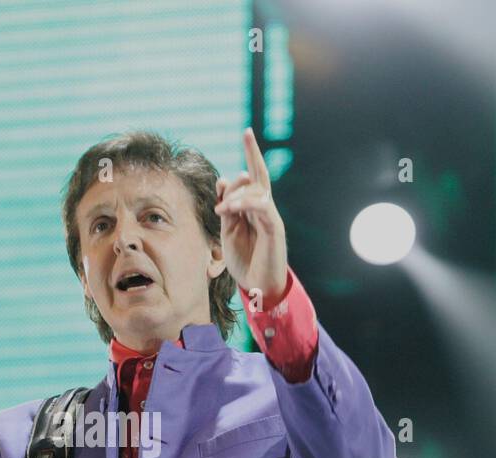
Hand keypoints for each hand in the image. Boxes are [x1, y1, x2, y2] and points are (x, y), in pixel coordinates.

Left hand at [213, 127, 287, 306]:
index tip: (247, 132)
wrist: (258, 287)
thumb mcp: (229, 231)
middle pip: (260, 176)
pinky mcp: (274, 229)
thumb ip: (227, 208)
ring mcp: (270, 217)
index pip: (252, 177)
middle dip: (254, 153)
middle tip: (247, 134)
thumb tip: (224, 181)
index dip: (251, 155)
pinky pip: (261, 207)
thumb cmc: (245, 261)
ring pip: (258, 191)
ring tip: (221, 207)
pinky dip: (245, 204)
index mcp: (253, 208)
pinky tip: (229, 208)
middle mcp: (264, 209)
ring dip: (237, 194)